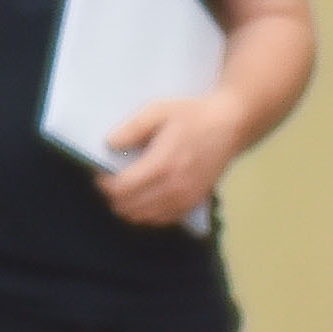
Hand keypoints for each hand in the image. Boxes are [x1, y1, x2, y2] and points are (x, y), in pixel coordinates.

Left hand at [97, 85, 255, 224]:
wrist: (230, 125)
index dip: (105, 184)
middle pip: (128, 207)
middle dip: (113, 196)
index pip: (121, 189)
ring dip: (128, 206)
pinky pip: (160, 220)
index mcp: (161, 165)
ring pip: (142, 218)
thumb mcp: (158, 110)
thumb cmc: (193, 115)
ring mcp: (184, 200)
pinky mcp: (193, 204)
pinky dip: (146, 213)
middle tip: (112, 180)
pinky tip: (145, 197)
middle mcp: (173, 189)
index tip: (102, 173)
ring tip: (127, 188)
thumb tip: (109, 145)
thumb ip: (131, 129)